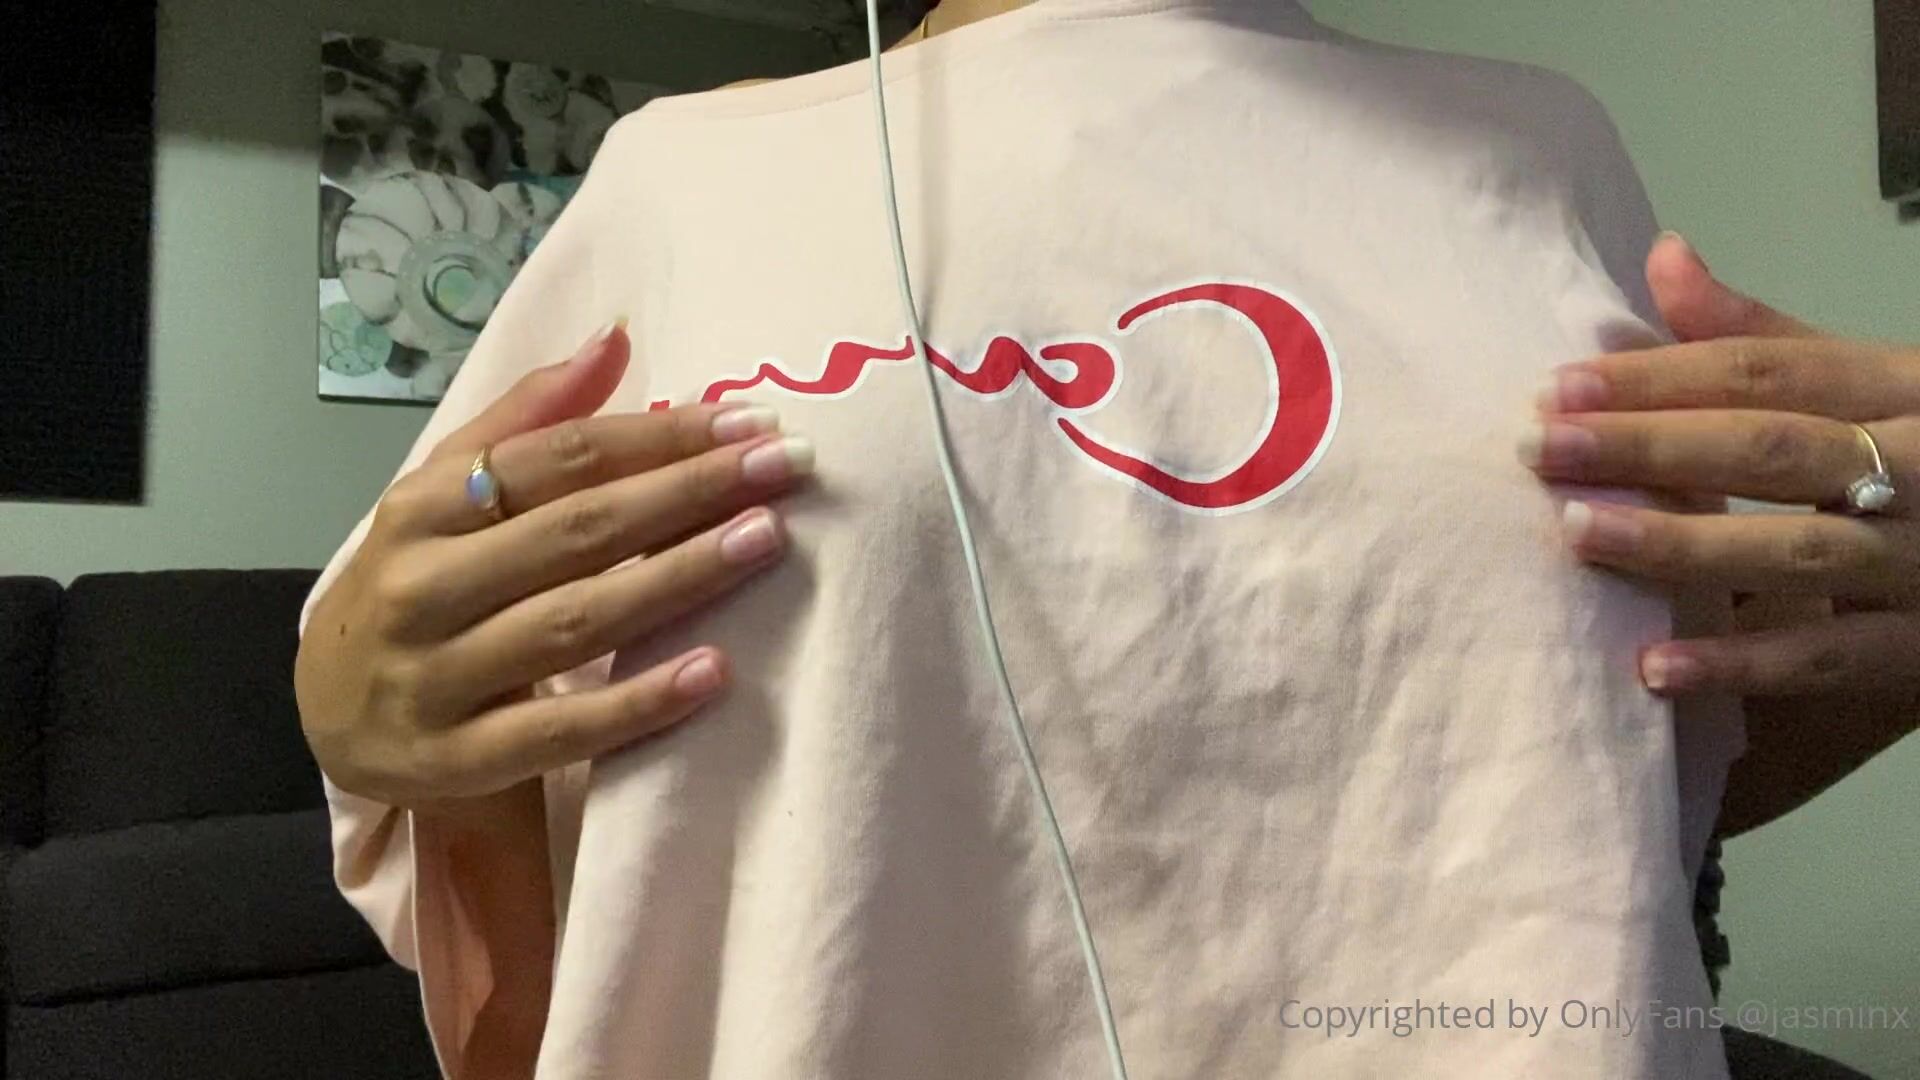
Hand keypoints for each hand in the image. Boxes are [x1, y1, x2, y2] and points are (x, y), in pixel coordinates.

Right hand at [296, 321, 814, 806]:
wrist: (326, 718)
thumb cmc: (415, 585)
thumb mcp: (442, 494)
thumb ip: (527, 419)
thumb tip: (614, 339)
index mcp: (423, 507)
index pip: (556, 459)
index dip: (657, 435)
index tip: (748, 419)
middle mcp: (423, 586)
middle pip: (574, 530)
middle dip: (687, 492)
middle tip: (785, 466)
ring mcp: (437, 678)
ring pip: (574, 621)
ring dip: (677, 578)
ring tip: (764, 540)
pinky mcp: (459, 759)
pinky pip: (560, 731)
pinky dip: (638, 703)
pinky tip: (715, 671)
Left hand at [1521, 234, 1919, 829]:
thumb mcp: (1865, 384)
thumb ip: (1760, 336)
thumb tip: (1665, 256)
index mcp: (1902, 389)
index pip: (1768, 373)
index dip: (1660, 376)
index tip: (1558, 388)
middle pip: (1771, 449)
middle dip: (1648, 446)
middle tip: (1539, 449)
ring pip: (1795, 550)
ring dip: (1679, 544)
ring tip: (1577, 533)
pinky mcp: (1919, 651)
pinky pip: (1823, 659)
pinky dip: (1739, 664)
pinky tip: (1654, 667)